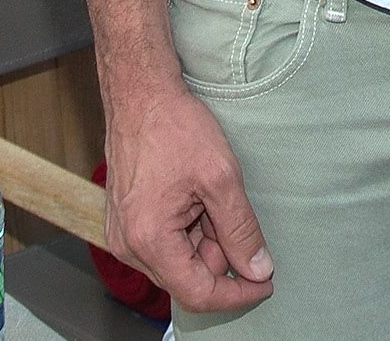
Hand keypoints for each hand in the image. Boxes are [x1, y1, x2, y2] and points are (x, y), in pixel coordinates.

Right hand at [101, 74, 274, 310]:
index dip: (237, 293)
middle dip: (221, 253)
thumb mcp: (222, 177)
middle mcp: (129, 246)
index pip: (198, 294)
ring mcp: (124, 236)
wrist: (140, 96)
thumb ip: (241, 229)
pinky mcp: (126, 224)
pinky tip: (196, 196)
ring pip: (179, 260)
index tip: (265, 282)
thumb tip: (258, 269)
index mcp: (149, 240)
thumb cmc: (174, 127)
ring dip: (205, 237)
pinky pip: (165, 244)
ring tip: (209, 193)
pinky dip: (189, 228)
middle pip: (189, 278)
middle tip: (232, 210)